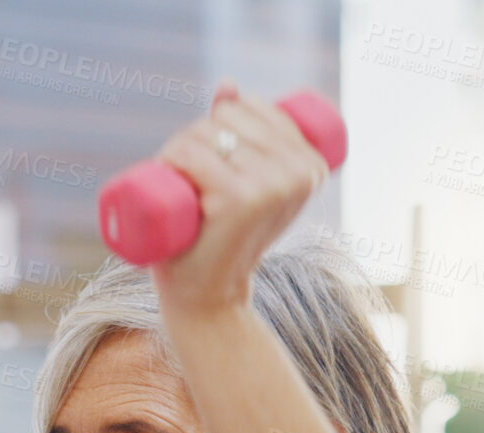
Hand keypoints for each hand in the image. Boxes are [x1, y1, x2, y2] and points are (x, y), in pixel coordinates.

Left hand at [149, 79, 329, 316]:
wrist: (209, 296)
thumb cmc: (223, 237)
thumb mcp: (244, 180)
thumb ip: (243, 130)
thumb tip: (227, 85)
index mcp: (311, 163)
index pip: (250, 108)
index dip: (218, 122)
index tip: (211, 158)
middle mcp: (299, 171)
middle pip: (225, 119)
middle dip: (193, 136)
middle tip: (188, 178)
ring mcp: (270, 186)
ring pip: (204, 134)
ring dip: (176, 151)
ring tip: (181, 187)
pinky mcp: (239, 200)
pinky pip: (193, 153)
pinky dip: (171, 159)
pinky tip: (171, 177)